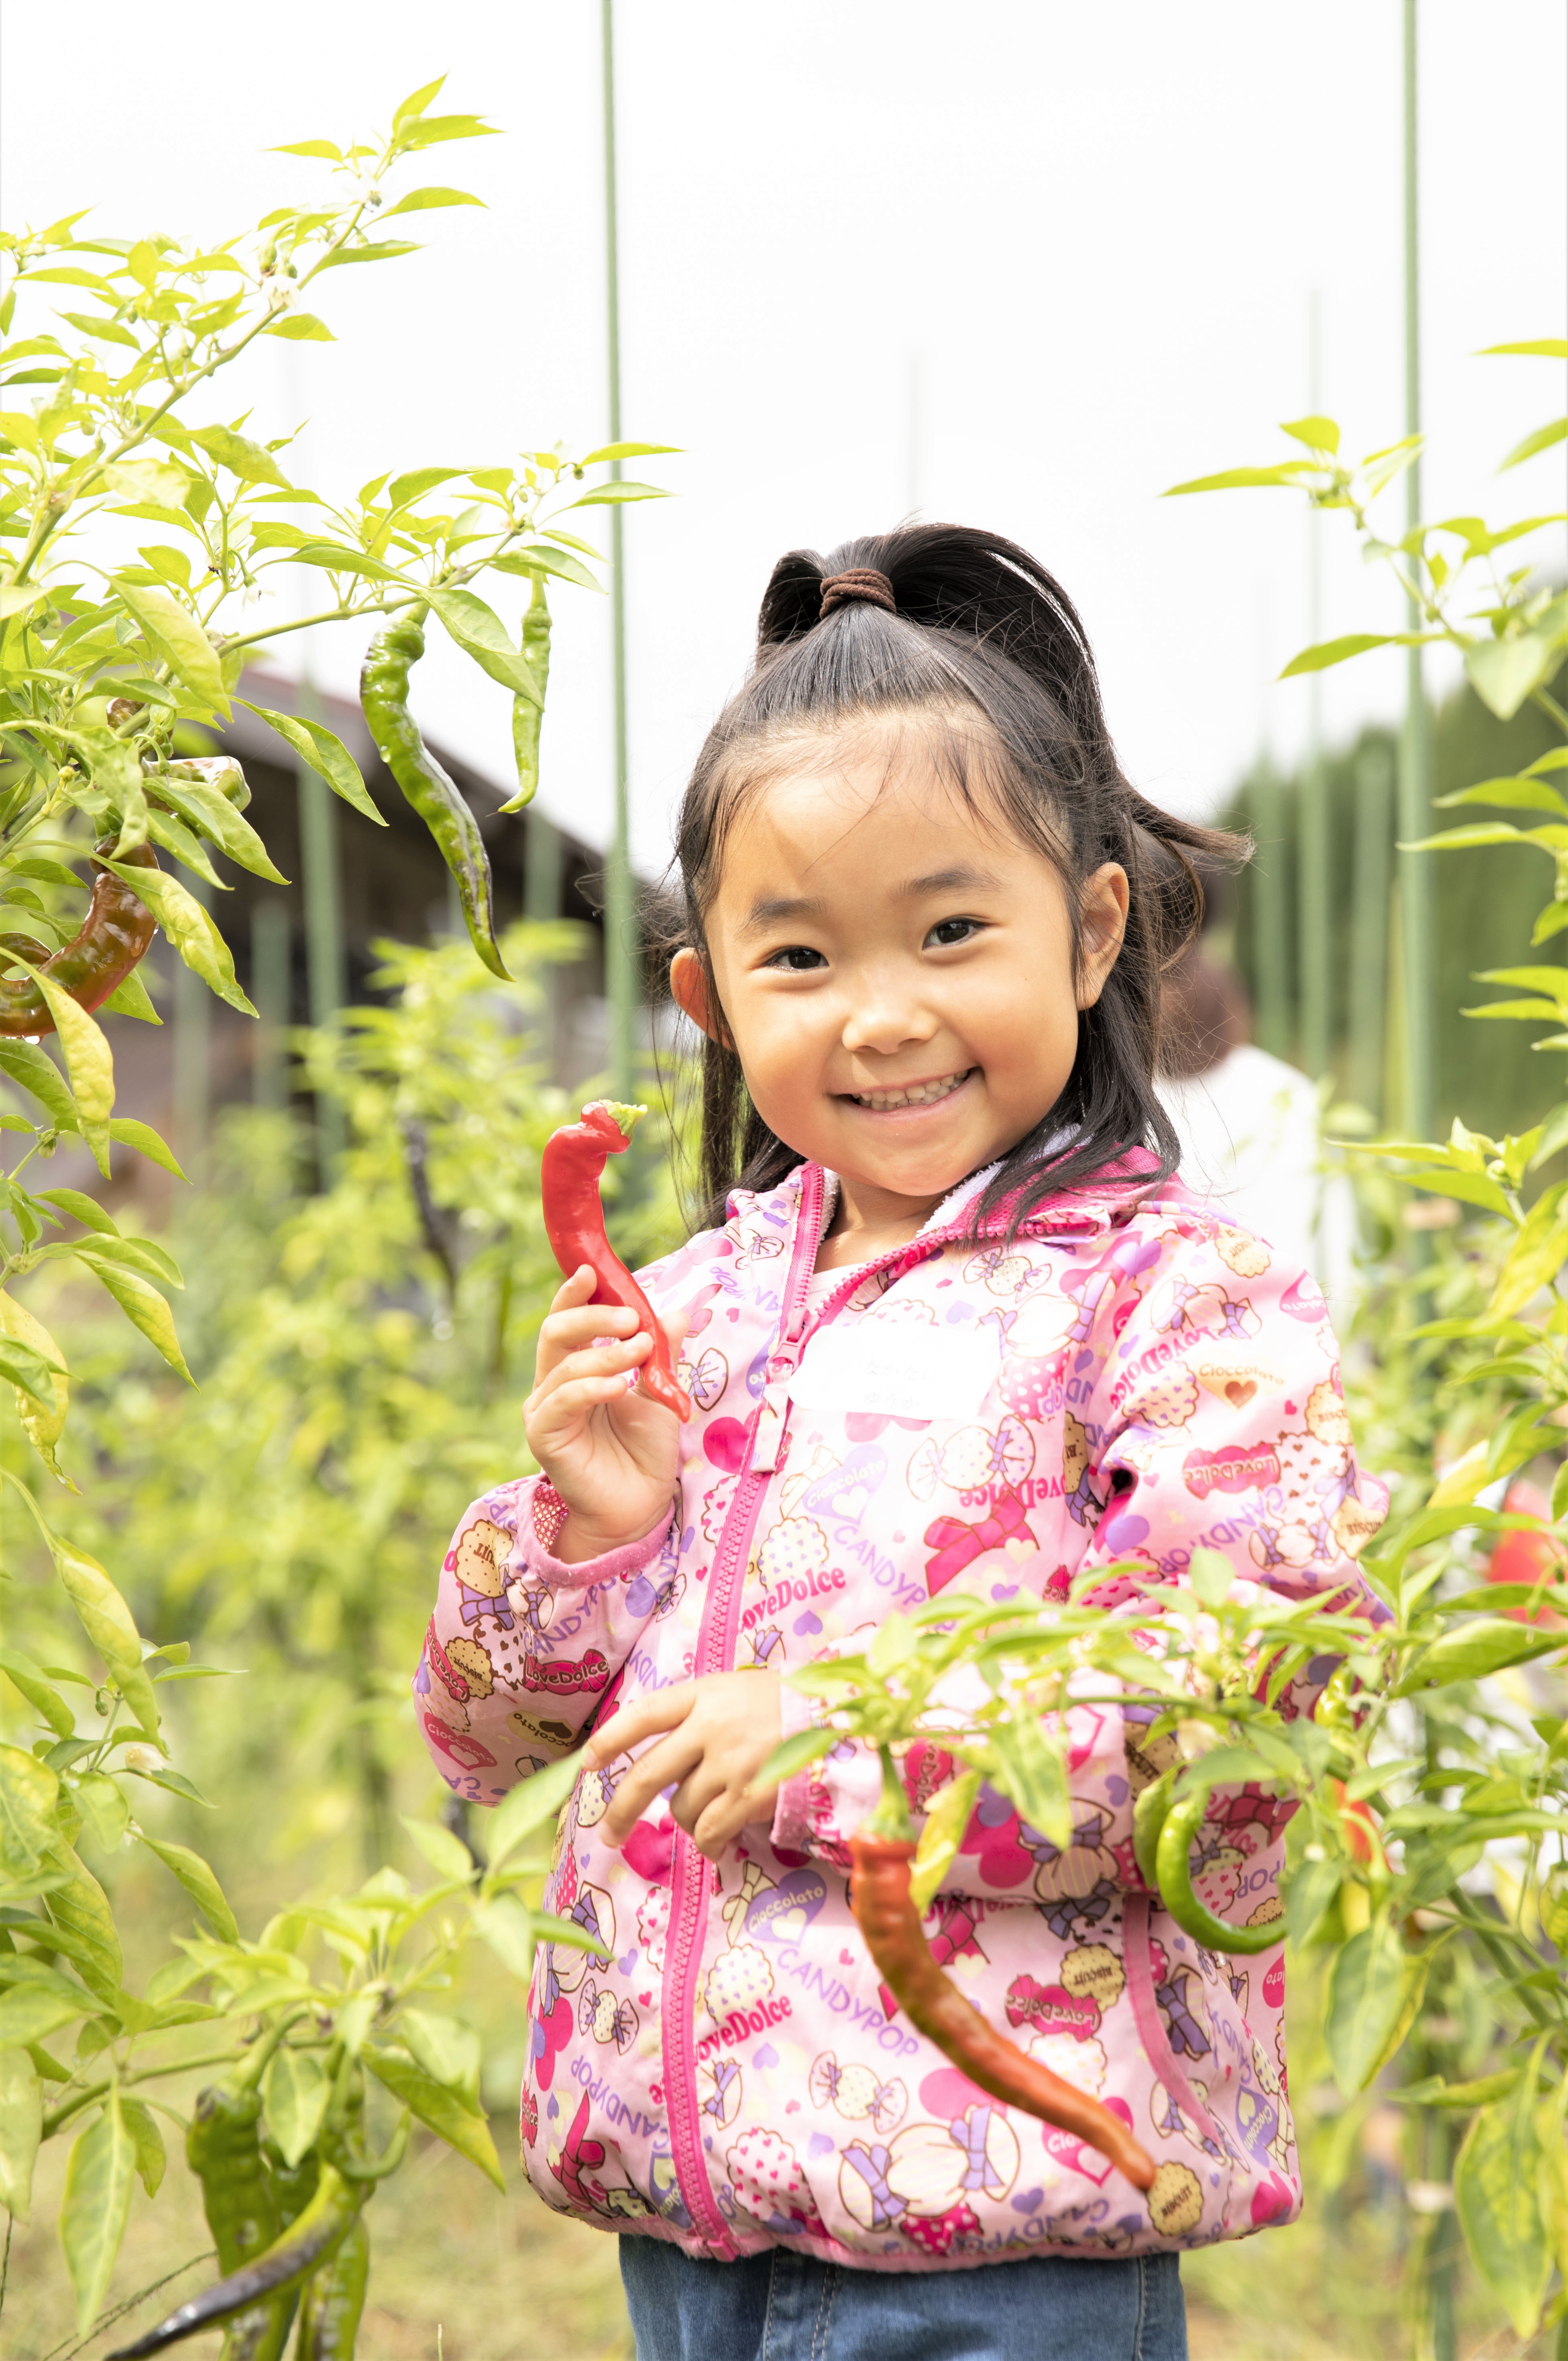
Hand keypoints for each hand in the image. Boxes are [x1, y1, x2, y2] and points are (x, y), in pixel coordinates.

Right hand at [524, 1266, 685, 1563]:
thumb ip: (662, 1353)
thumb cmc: (645, 1449)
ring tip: (642, 1353)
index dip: (576, 1293)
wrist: (640, 1504)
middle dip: (595, 1316)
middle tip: (633, 1319)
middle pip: (557, 1331)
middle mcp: (552, 1384)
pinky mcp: (544, 1436)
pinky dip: (591, 1387)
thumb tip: (680, 1311)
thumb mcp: (660, 1392)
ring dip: (607, 1353)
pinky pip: (562, 1402)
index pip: (567, 1319)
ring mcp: (545, 1410)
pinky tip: (619, 1386)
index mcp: (575, 1366)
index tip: (593, 1270)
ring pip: (565, 1364)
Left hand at [581, 1672, 784, 1861]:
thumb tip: (664, 1759)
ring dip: (688, 1820)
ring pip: (682, 1808)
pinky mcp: (751, 1796)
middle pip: (647, 1774)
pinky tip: (721, 1844)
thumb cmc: (789, 1705)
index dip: (610, 1739)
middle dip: (621, 1810)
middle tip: (609, 1836)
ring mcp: (731, 1763)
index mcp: (705, 1695)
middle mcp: (711, 1728)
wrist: (844, 1719)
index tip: (586, 1763)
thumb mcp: (739, 1690)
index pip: (643, 1714)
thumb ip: (700, 1715)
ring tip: (713, 1814)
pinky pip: (710, 1832)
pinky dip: (710, 1844)